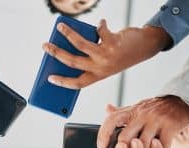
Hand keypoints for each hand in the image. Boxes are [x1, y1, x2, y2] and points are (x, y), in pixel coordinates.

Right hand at [42, 20, 170, 88]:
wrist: (144, 48)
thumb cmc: (119, 56)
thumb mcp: (104, 63)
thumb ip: (88, 59)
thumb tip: (68, 46)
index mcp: (97, 76)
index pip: (77, 84)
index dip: (62, 82)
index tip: (49, 78)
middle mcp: (100, 68)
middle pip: (73, 62)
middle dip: (56, 53)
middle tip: (45, 45)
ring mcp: (106, 55)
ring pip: (81, 44)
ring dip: (68, 34)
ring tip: (60, 26)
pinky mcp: (113, 42)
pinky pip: (99, 31)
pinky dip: (99, 25)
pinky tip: (101, 23)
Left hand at [98, 96, 188, 147]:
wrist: (179, 102)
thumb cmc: (153, 110)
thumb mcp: (136, 108)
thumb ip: (121, 112)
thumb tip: (106, 108)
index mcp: (131, 110)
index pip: (112, 119)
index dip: (104, 133)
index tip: (100, 147)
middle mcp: (142, 114)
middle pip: (126, 137)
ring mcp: (156, 120)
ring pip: (143, 145)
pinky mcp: (170, 127)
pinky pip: (162, 146)